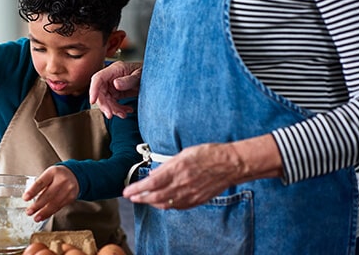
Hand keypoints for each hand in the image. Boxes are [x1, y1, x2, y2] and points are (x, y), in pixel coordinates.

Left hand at [23, 165, 79, 222]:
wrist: (75, 175)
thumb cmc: (57, 175)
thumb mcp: (49, 174)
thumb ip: (42, 184)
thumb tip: (30, 198)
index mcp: (53, 172)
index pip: (41, 182)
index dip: (32, 191)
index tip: (25, 198)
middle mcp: (62, 180)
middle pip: (48, 195)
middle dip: (37, 205)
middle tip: (29, 212)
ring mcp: (68, 189)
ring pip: (54, 203)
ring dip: (44, 212)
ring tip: (36, 218)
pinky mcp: (71, 197)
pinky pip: (59, 207)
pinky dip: (50, 212)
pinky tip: (44, 216)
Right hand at [89, 61, 142, 118]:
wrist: (154, 77)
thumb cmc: (147, 72)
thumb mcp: (139, 75)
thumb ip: (128, 80)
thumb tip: (115, 84)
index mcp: (115, 69)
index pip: (98, 79)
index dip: (93, 89)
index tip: (93, 101)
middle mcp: (111, 77)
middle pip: (100, 92)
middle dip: (104, 105)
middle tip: (110, 114)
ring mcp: (113, 85)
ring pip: (106, 100)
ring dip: (113, 109)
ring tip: (124, 114)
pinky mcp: (116, 93)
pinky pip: (112, 103)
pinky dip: (118, 109)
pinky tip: (127, 111)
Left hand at [122, 136, 282, 208]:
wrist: (230, 164)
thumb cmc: (209, 154)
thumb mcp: (185, 153)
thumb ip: (168, 164)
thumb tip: (154, 174)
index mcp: (177, 170)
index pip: (151, 184)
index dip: (137, 189)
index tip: (127, 191)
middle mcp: (182, 184)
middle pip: (155, 197)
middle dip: (140, 198)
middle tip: (131, 197)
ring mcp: (190, 195)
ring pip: (165, 204)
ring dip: (151, 203)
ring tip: (143, 199)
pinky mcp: (197, 200)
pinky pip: (177, 206)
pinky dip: (166, 205)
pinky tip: (161, 202)